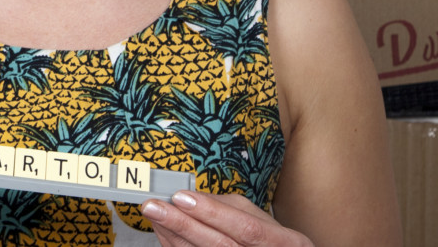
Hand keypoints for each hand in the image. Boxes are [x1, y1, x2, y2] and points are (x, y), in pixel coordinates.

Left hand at [144, 191, 313, 246]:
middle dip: (183, 224)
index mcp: (285, 242)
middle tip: (153, 206)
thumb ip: (228, 207)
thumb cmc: (270, 239)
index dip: (213, 213)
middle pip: (220, 245)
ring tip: (153, 214)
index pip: (246, 228)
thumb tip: (191, 196)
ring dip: (173, 234)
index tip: (181, 197)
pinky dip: (175, 244)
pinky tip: (163, 230)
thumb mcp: (260, 218)